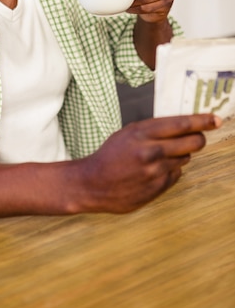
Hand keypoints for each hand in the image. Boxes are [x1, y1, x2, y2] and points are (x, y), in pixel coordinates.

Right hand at [73, 114, 220, 213]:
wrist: (92, 183)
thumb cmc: (109, 156)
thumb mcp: (127, 133)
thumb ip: (152, 130)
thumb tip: (181, 126)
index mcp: (142, 133)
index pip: (181, 124)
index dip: (202, 121)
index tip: (215, 119)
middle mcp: (151, 152)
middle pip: (193, 142)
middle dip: (198, 138)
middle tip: (197, 137)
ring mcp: (156, 171)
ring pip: (185, 158)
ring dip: (180, 155)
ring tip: (160, 156)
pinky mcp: (157, 188)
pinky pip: (176, 174)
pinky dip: (170, 169)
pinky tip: (154, 170)